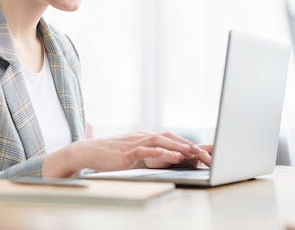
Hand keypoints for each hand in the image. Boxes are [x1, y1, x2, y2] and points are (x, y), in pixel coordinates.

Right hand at [43, 132, 211, 177]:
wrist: (88, 152)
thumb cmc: (109, 155)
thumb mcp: (131, 153)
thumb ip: (146, 154)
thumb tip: (162, 158)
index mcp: (145, 137)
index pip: (170, 137)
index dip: (186, 143)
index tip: (201, 151)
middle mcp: (143, 136)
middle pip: (171, 138)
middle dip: (189, 145)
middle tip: (206, 153)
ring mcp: (136, 142)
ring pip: (163, 141)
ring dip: (180, 146)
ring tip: (195, 152)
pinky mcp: (129, 151)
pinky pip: (150, 150)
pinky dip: (164, 152)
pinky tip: (175, 155)